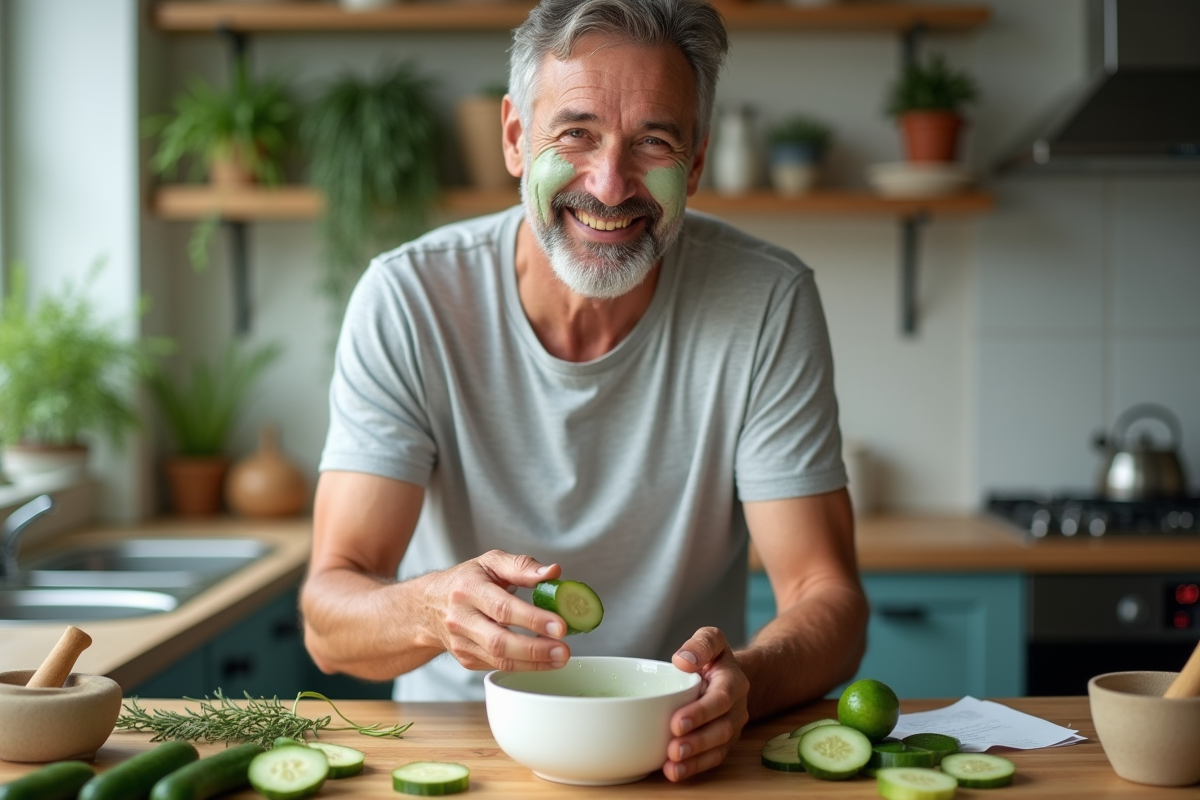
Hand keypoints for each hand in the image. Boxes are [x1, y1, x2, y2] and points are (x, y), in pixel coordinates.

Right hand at [424, 550, 569, 671]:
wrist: (429, 605)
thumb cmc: (466, 580)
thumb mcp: (490, 563)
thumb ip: (522, 566)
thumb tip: (553, 573)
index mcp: (468, 589)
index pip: (502, 608)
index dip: (532, 619)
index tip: (560, 626)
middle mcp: (461, 618)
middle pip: (499, 641)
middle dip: (535, 649)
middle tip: (563, 650)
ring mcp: (462, 642)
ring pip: (499, 659)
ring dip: (533, 663)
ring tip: (560, 658)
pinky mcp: (466, 659)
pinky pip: (498, 666)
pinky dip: (524, 666)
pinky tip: (544, 660)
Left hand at [663, 627, 749, 781]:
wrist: (728, 675)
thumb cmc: (712, 657)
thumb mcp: (710, 639)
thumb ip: (701, 644)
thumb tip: (683, 660)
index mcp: (733, 681)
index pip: (720, 699)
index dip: (701, 712)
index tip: (677, 722)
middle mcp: (736, 707)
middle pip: (722, 728)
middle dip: (697, 741)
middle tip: (673, 748)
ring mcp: (731, 727)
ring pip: (718, 747)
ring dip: (695, 758)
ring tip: (672, 766)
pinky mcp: (722, 742)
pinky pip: (713, 758)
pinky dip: (695, 767)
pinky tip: (675, 772)